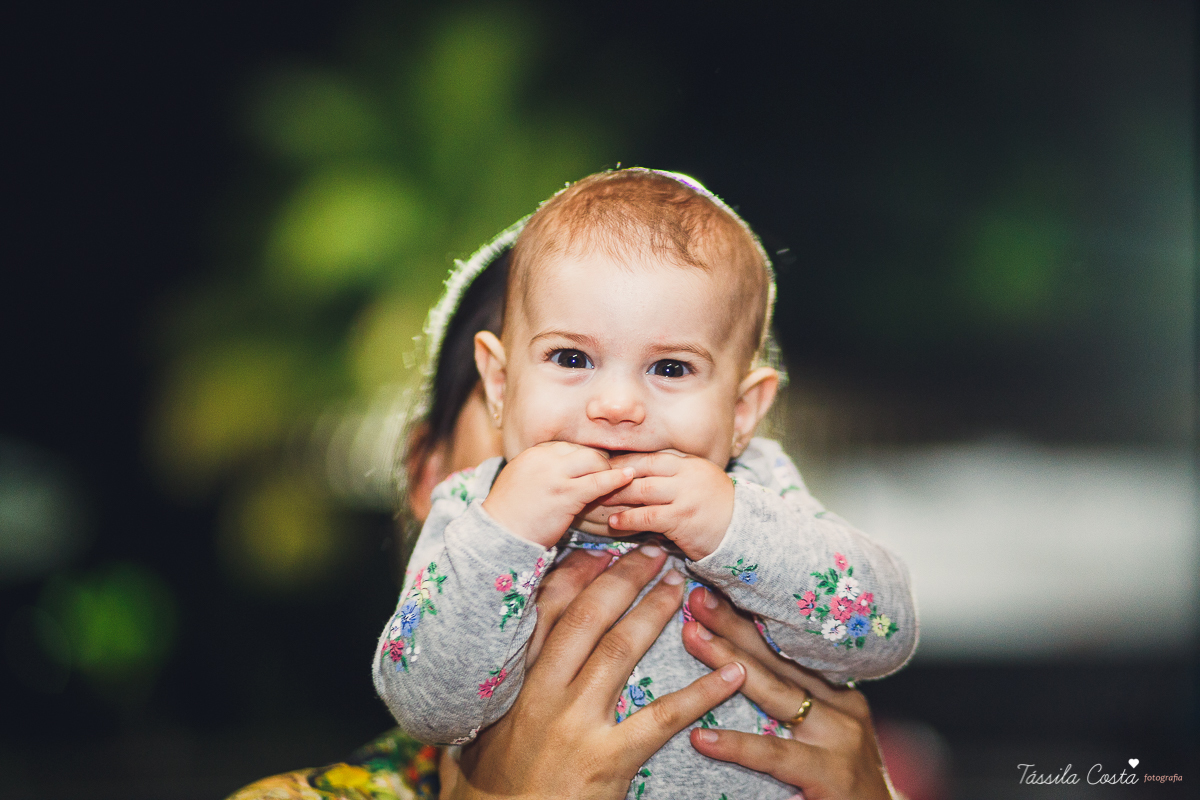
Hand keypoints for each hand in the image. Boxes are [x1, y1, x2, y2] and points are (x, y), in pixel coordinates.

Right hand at [446, 546, 746, 799]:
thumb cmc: (485, 790)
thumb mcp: (474, 733)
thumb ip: (491, 694)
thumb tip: (488, 660)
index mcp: (511, 682)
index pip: (544, 612)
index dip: (575, 574)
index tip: (600, 549)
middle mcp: (541, 694)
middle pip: (585, 617)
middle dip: (621, 577)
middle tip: (652, 552)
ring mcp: (575, 724)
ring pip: (619, 650)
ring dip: (655, 613)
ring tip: (682, 587)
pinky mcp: (607, 759)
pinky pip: (661, 718)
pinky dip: (700, 694)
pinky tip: (729, 675)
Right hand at [482, 441, 633, 546]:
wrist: (498, 535)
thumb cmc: (510, 515)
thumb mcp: (521, 480)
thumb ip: (541, 470)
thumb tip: (563, 470)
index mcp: (533, 453)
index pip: (569, 446)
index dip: (584, 458)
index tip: (594, 468)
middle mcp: (544, 458)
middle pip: (584, 450)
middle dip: (599, 461)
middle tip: (610, 474)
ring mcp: (555, 475)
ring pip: (594, 460)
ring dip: (609, 470)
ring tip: (623, 478)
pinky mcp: (566, 494)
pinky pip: (598, 482)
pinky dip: (616, 479)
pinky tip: (629, 478)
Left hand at [604, 450, 734, 559]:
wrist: (743, 531)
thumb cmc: (716, 508)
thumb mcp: (697, 482)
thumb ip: (674, 475)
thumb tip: (638, 472)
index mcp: (688, 462)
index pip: (649, 457)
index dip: (624, 462)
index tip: (604, 468)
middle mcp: (686, 474)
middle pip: (642, 470)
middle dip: (615, 477)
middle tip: (593, 483)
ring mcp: (685, 495)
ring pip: (642, 490)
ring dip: (617, 496)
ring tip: (599, 502)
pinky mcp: (682, 518)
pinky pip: (648, 516)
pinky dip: (628, 518)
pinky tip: (615, 522)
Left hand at [682, 586, 895, 799]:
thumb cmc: (842, 788)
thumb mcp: (823, 737)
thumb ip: (792, 709)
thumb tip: (737, 674)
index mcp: (836, 694)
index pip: (785, 649)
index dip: (747, 620)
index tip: (711, 592)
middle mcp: (841, 707)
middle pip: (777, 659)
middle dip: (734, 626)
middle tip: (696, 599)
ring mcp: (839, 738)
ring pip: (775, 693)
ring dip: (729, 663)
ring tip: (693, 638)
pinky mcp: (831, 774)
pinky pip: (775, 754)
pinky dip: (736, 744)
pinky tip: (702, 737)